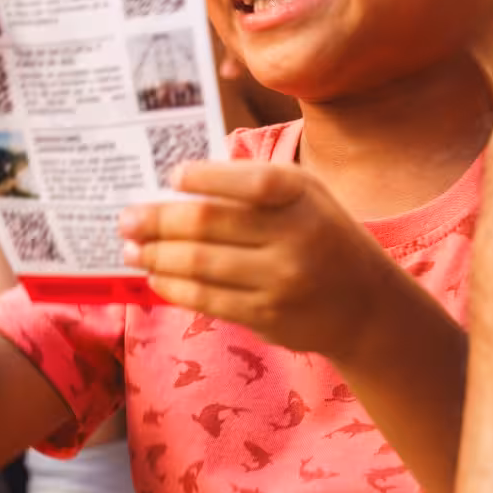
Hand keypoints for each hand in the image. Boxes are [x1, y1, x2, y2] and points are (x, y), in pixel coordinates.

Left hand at [119, 161, 397, 359]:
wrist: (366, 304)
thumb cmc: (323, 235)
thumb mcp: (307, 195)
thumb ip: (255, 182)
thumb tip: (181, 183)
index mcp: (301, 194)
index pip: (246, 181)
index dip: (203, 178)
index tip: (171, 177)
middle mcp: (295, 235)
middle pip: (209, 223)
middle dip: (157, 220)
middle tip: (126, 219)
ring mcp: (281, 279)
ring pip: (200, 264)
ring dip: (156, 255)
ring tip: (131, 250)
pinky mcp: (268, 315)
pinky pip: (208, 299)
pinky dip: (174, 286)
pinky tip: (156, 277)